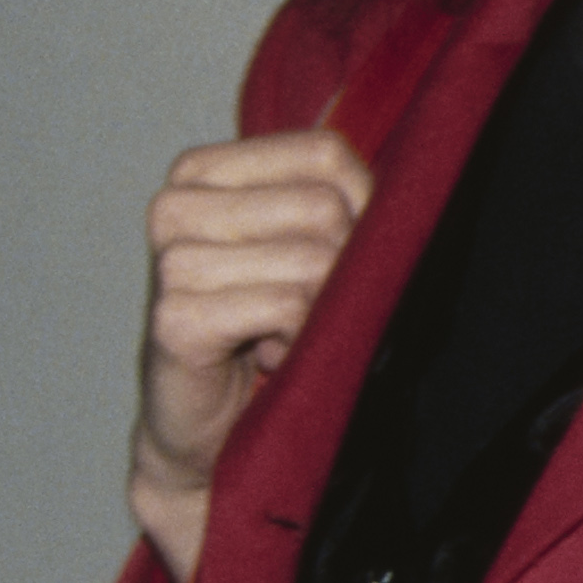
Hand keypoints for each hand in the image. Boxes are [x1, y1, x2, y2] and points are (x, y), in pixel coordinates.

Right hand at [128, 126, 373, 582]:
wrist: (208, 429)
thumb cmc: (264, 329)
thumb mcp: (308, 246)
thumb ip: (340, 200)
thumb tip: (414, 186)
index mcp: (202, 171)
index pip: (325, 152)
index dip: (364, 204)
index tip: (343, 252)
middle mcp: (174, 206)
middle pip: (324, 207)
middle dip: (341, 267)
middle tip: (306, 306)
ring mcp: (169, 262)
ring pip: (312, 260)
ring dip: (319, 311)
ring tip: (280, 333)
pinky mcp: (174, 319)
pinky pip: (287, 306)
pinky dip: (299, 341)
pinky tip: (267, 355)